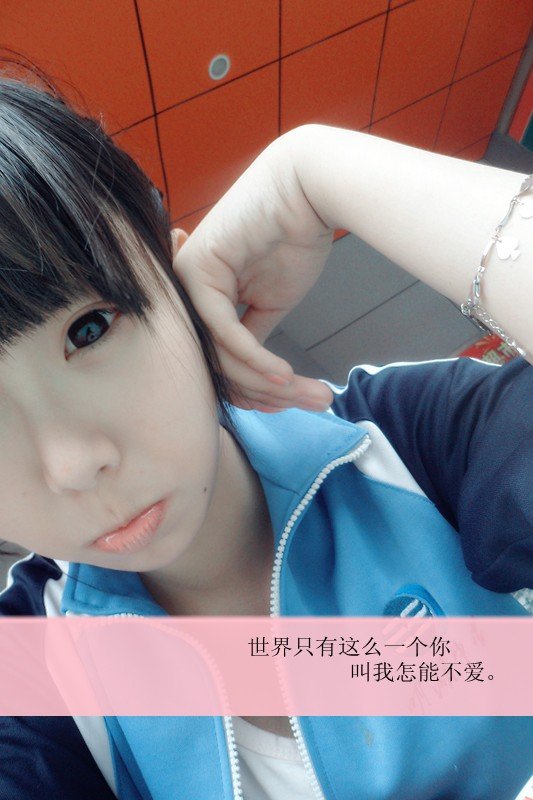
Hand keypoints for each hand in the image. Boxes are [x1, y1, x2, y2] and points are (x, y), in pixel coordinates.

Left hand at [172, 130, 334, 412]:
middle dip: (259, 391)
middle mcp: (187, 293)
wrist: (306, 191)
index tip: (282, 404)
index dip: (250, 388)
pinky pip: (224, 331)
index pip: (218, 358)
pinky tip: (283, 376)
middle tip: (299, 403)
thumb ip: (252, 332)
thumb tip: (250, 365)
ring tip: (300, 394)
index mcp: (202, 299)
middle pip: (215, 362)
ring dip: (263, 380)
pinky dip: (256, 358)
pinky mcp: (196, 272)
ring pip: (218, 353)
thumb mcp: (271, 301)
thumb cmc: (292, 238)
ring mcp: (186, 282)